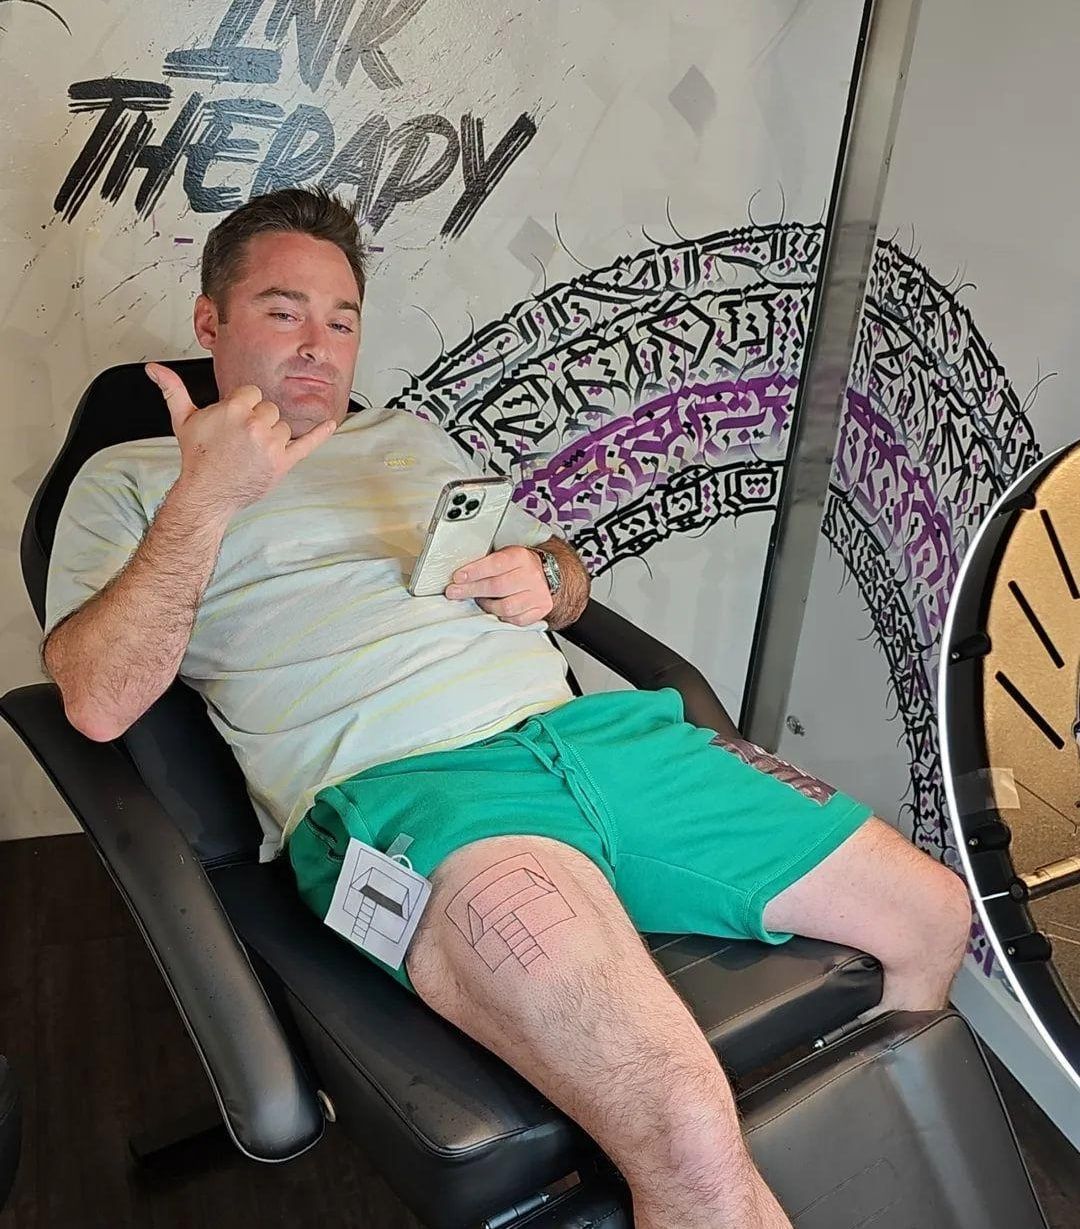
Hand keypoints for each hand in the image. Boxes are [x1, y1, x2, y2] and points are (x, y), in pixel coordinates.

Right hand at [146, 363, 336, 520]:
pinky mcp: (284, 462)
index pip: (253, 394)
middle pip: (270, 409)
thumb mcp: (183, 419)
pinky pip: (308, 444)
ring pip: (284, 426)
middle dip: (259, 421)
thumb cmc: (198, 457)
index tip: (235, 421)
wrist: (207, 492)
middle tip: (241, 440)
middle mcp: (256, 424)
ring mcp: (272, 444)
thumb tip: (155, 369)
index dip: (244, 406)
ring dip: (273, 436)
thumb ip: (172, 389)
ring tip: (253, 451)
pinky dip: (321, 434)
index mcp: (235, 408)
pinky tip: (331, 424)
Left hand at [445, 545, 552, 625]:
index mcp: (520, 557)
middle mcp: (531, 576)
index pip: (495, 564)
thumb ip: (485, 564)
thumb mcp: (505, 555)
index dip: (474, 572)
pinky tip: (498, 611)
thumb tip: (459, 577)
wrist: (548, 574)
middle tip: (454, 592)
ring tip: (480, 601)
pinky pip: (517, 620)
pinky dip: (503, 617)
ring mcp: (538, 594)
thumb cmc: (519, 566)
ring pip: (506, 607)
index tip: (458, 578)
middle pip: (497, 587)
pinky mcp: (540, 609)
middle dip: (472, 590)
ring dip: (487, 606)